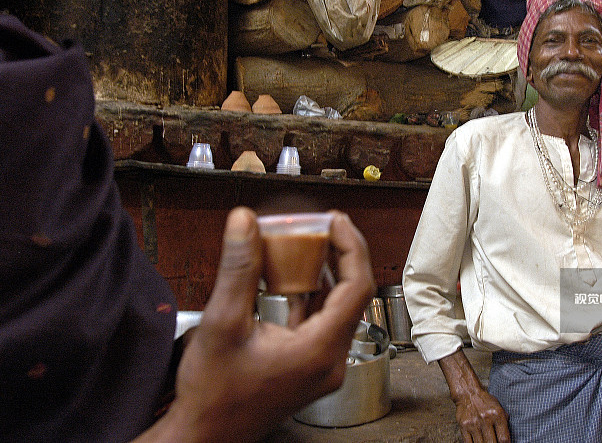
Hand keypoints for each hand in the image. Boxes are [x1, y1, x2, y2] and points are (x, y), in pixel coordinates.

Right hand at [137, 207, 374, 442]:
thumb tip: (245, 223)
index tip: (336, 220)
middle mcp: (329, 361)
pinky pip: (321, 323)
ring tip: (306, 243)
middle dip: (338, 255)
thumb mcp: (222, 323)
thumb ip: (238, 269)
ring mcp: (321, 366)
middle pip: (351, 295)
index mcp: (319, 351)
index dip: (351, 247)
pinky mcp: (309, 367)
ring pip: (336, 309)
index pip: (357, 287)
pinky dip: (310, 296)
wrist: (204, 436)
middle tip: (321, 225)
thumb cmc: (212, 394)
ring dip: (324, 274)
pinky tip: (291, 276)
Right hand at [453, 387, 510, 442]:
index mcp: (497, 415)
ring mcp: (474, 423)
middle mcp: (485, 419)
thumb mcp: (499, 407)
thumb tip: (509, 438)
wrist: (468, 393)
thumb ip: (505, 421)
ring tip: (487, 442)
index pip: (504, 439)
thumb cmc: (485, 401)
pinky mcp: (464, 426)